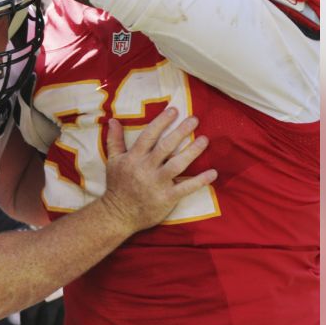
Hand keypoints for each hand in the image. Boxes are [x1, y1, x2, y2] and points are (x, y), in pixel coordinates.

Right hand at [98, 107, 217, 232]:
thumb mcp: (113, 161)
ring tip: (204, 140)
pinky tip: (213, 173)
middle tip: (194, 119)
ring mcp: (157, 183)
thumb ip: (114, 140)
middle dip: (181, 131)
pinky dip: (200, 181)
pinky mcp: (167, 198)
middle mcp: (146, 168)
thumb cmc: (117, 185)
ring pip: (177, 164)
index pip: (148, 136)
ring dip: (192, 151)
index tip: (174, 110)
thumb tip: (113, 120)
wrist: (118, 214)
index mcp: (133, 158)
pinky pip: (186, 188)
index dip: (161, 122)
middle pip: (166, 146)